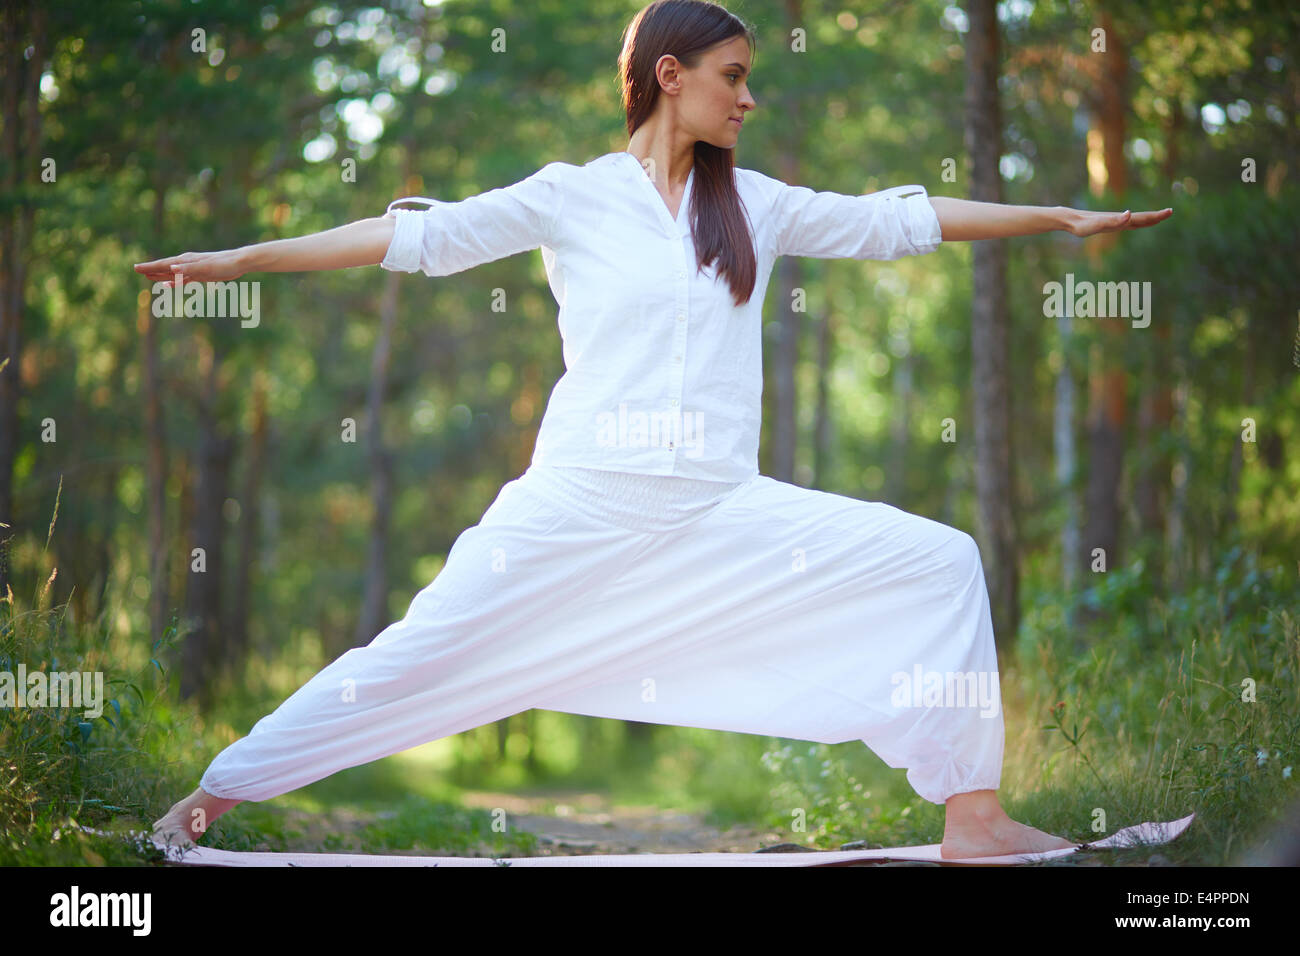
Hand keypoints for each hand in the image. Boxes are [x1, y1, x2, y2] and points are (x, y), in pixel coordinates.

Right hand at [134, 248, 249, 285]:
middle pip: (165, 267)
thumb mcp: (206, 268)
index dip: (149, 267)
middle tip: (137, 270)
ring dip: (160, 275)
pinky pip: (183, 279)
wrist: (239, 262)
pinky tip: (169, 285)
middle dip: (151, 269)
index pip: (163, 264)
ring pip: (172, 272)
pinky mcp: (201, 274)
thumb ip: (188, 269)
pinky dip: (174, 281)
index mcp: (186, 261)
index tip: (136, 268)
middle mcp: (187, 263)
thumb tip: (171, 268)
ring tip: (148, 277)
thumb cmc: (223, 265)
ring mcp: (193, 268)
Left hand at [1062, 206, 1172, 237]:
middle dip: (1156, 216)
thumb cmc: (1082, 224)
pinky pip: (1125, 222)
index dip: (1155, 216)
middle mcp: (1119, 219)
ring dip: (1147, 218)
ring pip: (1134, 219)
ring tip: (1157, 217)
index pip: (1142, 218)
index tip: (1169, 211)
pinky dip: (1134, 221)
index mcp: (1120, 220)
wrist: (1070, 219)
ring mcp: (1114, 221)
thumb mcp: (1097, 225)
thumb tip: (1129, 214)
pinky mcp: (1107, 223)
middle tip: (1170, 212)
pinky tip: (1133, 221)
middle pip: (1141, 217)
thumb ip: (1114, 221)